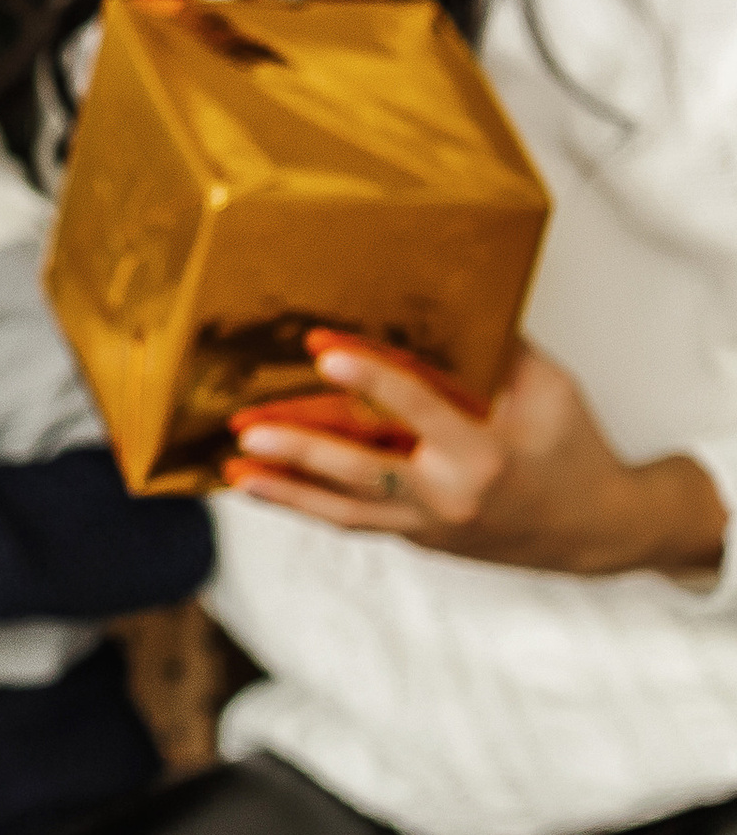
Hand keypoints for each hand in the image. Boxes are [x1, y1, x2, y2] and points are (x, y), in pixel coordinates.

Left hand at [227, 332, 727, 577]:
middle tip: (247, 429)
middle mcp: (450, 497)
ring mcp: (430, 526)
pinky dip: (307, 504)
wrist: (600, 533)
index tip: (323, 350)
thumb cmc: (574, 450)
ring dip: (286, 491)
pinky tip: (262, 485)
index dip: (369, 377)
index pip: (416, 409)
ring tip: (233, 469)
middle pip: (363, 474)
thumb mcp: (548, 390)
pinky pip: (355, 519)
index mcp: (485, 454)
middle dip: (301, 452)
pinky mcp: (418, 538)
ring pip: (347, 511)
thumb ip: (494, 348)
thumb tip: (442, 295)